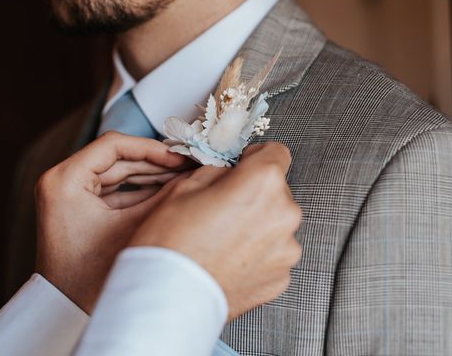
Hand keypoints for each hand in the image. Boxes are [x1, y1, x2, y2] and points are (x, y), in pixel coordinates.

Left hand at [35, 131, 187, 311]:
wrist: (66, 312)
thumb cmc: (88, 278)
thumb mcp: (132, 230)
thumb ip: (163, 198)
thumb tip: (190, 176)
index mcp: (64, 180)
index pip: (113, 145)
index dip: (150, 148)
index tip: (177, 156)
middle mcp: (61, 182)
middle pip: (116, 157)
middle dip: (155, 163)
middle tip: (187, 165)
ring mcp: (68, 194)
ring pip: (117, 172)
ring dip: (149, 175)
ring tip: (182, 177)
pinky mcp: (78, 207)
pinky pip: (113, 190)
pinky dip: (139, 190)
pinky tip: (166, 191)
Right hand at [130, 143, 301, 319]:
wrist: (165, 299)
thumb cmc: (170, 243)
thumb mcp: (184, 187)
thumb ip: (217, 173)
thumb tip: (227, 174)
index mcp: (262, 182)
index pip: (276, 153)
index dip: (255, 158)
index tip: (242, 167)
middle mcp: (284, 214)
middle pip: (276, 192)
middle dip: (254, 196)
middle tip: (222, 209)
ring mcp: (286, 250)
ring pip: (275, 225)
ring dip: (257, 227)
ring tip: (222, 241)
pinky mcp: (281, 279)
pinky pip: (273, 256)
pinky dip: (256, 256)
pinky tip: (228, 261)